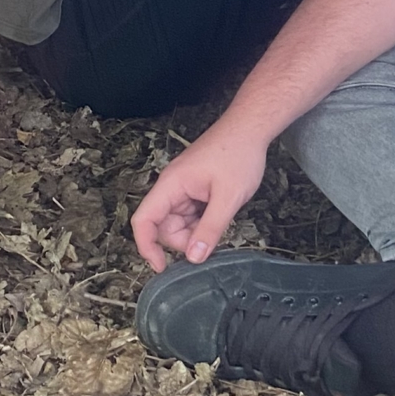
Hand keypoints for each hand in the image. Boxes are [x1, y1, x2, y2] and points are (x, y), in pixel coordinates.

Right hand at [131, 122, 267, 271]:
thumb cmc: (238, 155)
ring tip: (221, 219)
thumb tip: (194, 258)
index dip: (146, 247)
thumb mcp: (228, 197)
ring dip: (196, 230)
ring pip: (179, 222)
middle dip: (184, 240)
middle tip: (211, 239)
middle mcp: (172, 187)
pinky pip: (192, 214)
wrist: (250, 128)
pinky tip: (221, 213)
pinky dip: (203, 220)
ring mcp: (184, 187)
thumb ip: (210, 229)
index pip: (144, 220)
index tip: (161, 267)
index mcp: (171, 185)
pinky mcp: (195, 188)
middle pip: (164, 226)